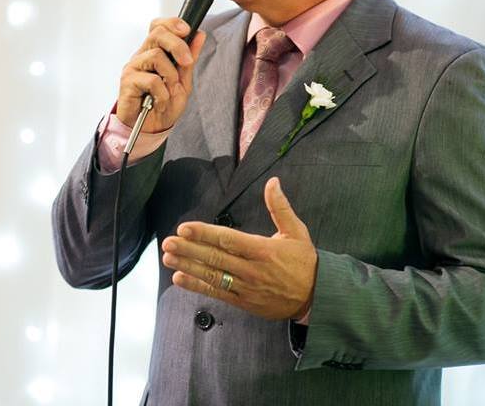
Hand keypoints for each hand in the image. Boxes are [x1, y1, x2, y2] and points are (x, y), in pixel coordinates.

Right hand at [116, 17, 205, 132]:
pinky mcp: (127, 82)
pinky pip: (151, 80)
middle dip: (178, 45)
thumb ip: (189, 59)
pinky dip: (162, 93)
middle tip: (186, 62)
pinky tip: (160, 102)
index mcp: (154, 52)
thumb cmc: (164, 105)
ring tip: (170, 91)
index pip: (158, 26)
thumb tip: (200, 35)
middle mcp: (142, 56)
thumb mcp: (184, 81)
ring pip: (156, 55)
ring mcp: (133, 67)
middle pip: (158, 34)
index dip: (172, 23)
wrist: (150, 129)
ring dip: (171, 76)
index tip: (188, 31)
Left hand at [161, 177, 317, 320]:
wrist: (317, 297)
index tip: (185, 228)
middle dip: (189, 249)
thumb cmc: (305, 261)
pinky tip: (180, 278)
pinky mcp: (243, 302)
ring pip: (212, 276)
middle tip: (167, 242)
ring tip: (168, 258)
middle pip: (215, 258)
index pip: (228, 240)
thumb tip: (273, 182)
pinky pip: (217, 292)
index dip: (205, 234)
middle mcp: (252, 270)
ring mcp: (246, 288)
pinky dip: (197, 286)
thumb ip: (280, 207)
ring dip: (188, 266)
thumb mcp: (296, 231)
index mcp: (263, 250)